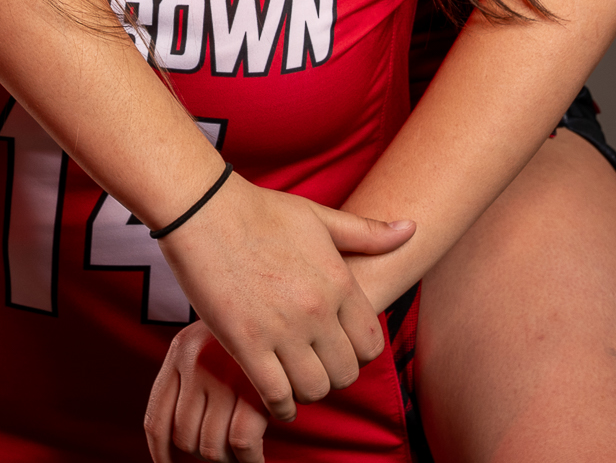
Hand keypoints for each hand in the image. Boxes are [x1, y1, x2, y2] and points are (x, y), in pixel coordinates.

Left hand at [146, 321, 268, 462]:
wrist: (282, 282)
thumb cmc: (252, 316)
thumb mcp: (212, 333)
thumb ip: (196, 371)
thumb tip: (182, 438)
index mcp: (181, 351)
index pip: (156, 421)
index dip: (160, 452)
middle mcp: (196, 362)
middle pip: (184, 438)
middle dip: (206, 452)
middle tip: (226, 450)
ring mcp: (224, 374)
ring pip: (210, 446)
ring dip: (228, 458)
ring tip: (245, 451)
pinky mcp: (256, 385)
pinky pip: (242, 444)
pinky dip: (250, 459)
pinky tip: (258, 455)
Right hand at [156, 174, 411, 420]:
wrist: (204, 209)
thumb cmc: (261, 210)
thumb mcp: (320, 218)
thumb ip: (367, 233)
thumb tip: (411, 230)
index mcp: (339, 281)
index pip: (371, 344)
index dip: (359, 352)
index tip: (342, 348)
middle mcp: (317, 310)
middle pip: (346, 373)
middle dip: (334, 375)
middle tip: (317, 366)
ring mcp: (282, 330)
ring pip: (315, 390)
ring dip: (308, 392)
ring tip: (296, 380)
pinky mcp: (246, 344)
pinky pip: (276, 395)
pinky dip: (281, 406)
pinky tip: (277, 398)